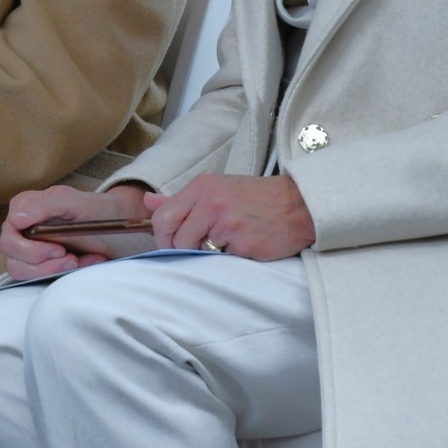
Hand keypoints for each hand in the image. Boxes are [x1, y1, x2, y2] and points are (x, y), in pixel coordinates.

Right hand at [0, 184, 153, 280]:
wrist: (118, 225)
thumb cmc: (95, 209)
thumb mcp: (74, 201)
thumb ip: (45, 206)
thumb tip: (15, 220)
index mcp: (25, 207)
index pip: (9, 232)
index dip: (29, 247)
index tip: (58, 249)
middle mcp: (22, 227)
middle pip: (11, 255)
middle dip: (42, 263)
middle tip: (70, 258)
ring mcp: (29, 247)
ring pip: (21, 270)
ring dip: (51, 270)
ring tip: (77, 261)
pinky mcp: (40, 263)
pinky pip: (38, 277)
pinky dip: (61, 274)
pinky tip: (83, 263)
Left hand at [146, 173, 315, 260]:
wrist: (300, 205)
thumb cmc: (255, 198)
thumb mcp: (215, 189)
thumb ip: (180, 199)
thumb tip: (147, 202)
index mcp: (201, 187)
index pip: (163, 218)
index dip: (163, 237)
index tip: (172, 244)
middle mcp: (211, 202)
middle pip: (175, 238)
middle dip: (181, 249)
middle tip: (198, 249)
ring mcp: (227, 223)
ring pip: (198, 251)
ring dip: (208, 253)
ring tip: (228, 242)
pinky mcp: (244, 243)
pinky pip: (223, 260)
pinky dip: (230, 258)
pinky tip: (245, 245)